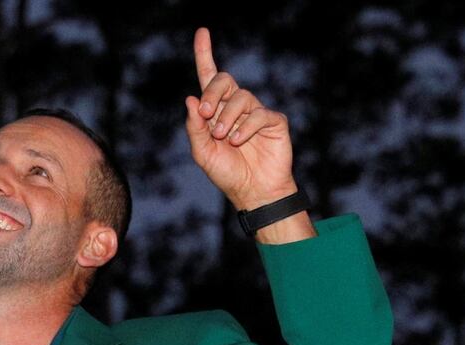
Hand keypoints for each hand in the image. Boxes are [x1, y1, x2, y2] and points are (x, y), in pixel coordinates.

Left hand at [184, 27, 297, 210]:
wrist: (253, 192)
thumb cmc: (227, 172)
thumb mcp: (202, 152)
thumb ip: (194, 127)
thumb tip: (190, 99)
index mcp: (216, 111)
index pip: (210, 78)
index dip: (205, 54)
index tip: (202, 32)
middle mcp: (236, 107)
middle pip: (224, 81)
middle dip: (212, 93)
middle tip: (205, 114)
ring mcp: (256, 112)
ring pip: (241, 97)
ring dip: (227, 117)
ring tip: (224, 138)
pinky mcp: (274, 122)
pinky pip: (259, 114)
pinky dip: (246, 127)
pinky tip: (239, 141)